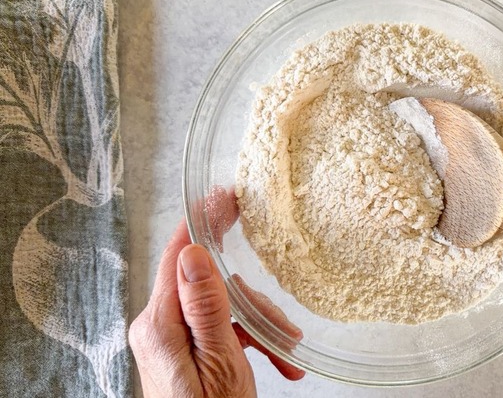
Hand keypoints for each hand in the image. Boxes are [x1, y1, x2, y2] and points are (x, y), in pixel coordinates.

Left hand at [129, 188, 303, 397]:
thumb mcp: (220, 360)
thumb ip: (205, 305)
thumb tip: (192, 251)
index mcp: (161, 323)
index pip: (180, 253)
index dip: (204, 220)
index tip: (226, 196)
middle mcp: (159, 326)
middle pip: (211, 286)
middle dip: (254, 304)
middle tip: (284, 326)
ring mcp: (171, 339)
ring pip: (223, 310)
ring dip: (260, 328)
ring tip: (287, 355)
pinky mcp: (183, 352)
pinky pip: (220, 331)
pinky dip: (251, 342)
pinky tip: (278, 362)